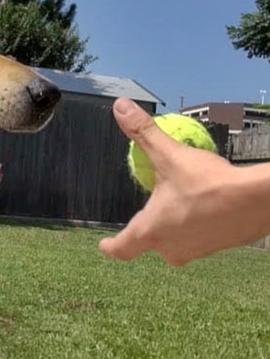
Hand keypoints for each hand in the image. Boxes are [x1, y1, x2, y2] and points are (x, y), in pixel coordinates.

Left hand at [99, 98, 269, 265]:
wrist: (257, 201)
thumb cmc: (208, 183)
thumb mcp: (169, 154)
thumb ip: (142, 133)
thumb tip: (120, 107)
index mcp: (151, 230)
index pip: (122, 248)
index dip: (110, 246)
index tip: (104, 245)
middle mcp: (170, 247)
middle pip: (149, 244)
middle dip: (147, 232)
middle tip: (147, 215)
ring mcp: (196, 250)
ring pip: (176, 243)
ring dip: (173, 227)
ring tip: (177, 205)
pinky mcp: (218, 246)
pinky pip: (199, 238)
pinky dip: (196, 225)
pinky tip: (204, 206)